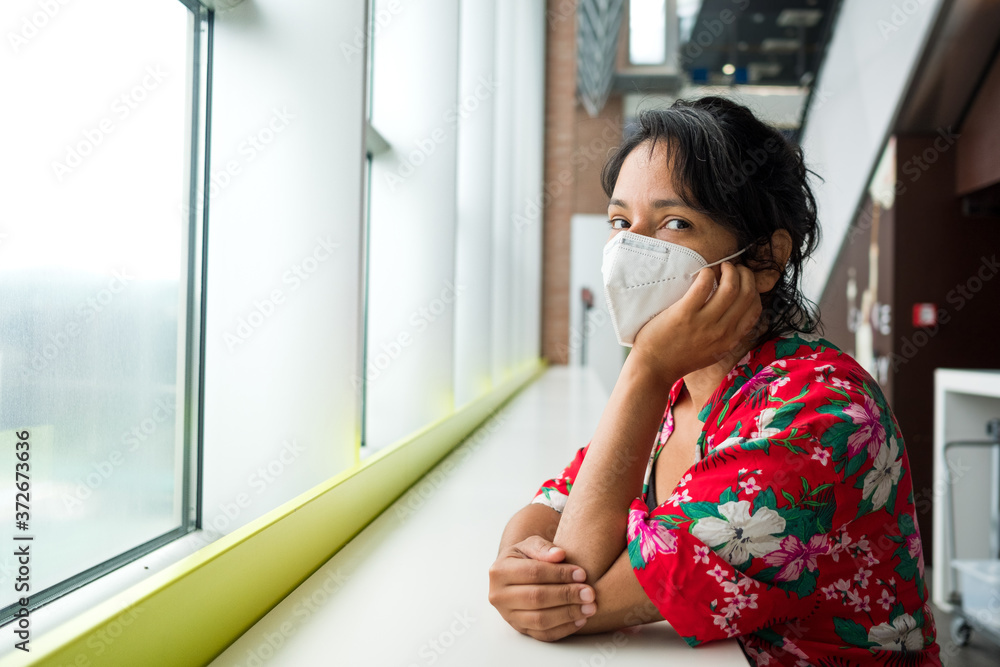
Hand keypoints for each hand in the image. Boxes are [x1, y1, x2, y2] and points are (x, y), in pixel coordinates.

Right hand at [488, 535, 596, 640]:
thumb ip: (543, 547)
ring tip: (590, 607)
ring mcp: (508, 616)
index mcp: (499, 571)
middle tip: (590, 593)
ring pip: (540, 620)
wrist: (515, 575)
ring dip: (568, 614)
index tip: (582, 574)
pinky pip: (543, 635)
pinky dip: (564, 629)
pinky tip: (581, 620)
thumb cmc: (525, 558)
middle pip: (536, 598)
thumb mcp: (530, 545)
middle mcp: (499, 596)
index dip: (559, 574)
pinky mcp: (520, 629)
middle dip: (566, 595)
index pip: (533, 573)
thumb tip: (559, 555)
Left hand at [630, 262, 761, 379]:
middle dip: (745, 275)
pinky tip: (703, 273)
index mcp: (730, 340)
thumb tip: (733, 312)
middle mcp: (722, 332)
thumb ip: (725, 335)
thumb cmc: (679, 358)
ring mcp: (703, 324)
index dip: (752, 289)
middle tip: (733, 268)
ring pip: (731, 288)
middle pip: (746, 294)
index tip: (743, 281)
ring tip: (721, 267)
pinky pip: (703, 285)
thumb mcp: (712, 352)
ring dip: (729, 270)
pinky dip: (707, 273)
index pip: (755, 309)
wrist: (654, 369)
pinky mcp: (684, 314)